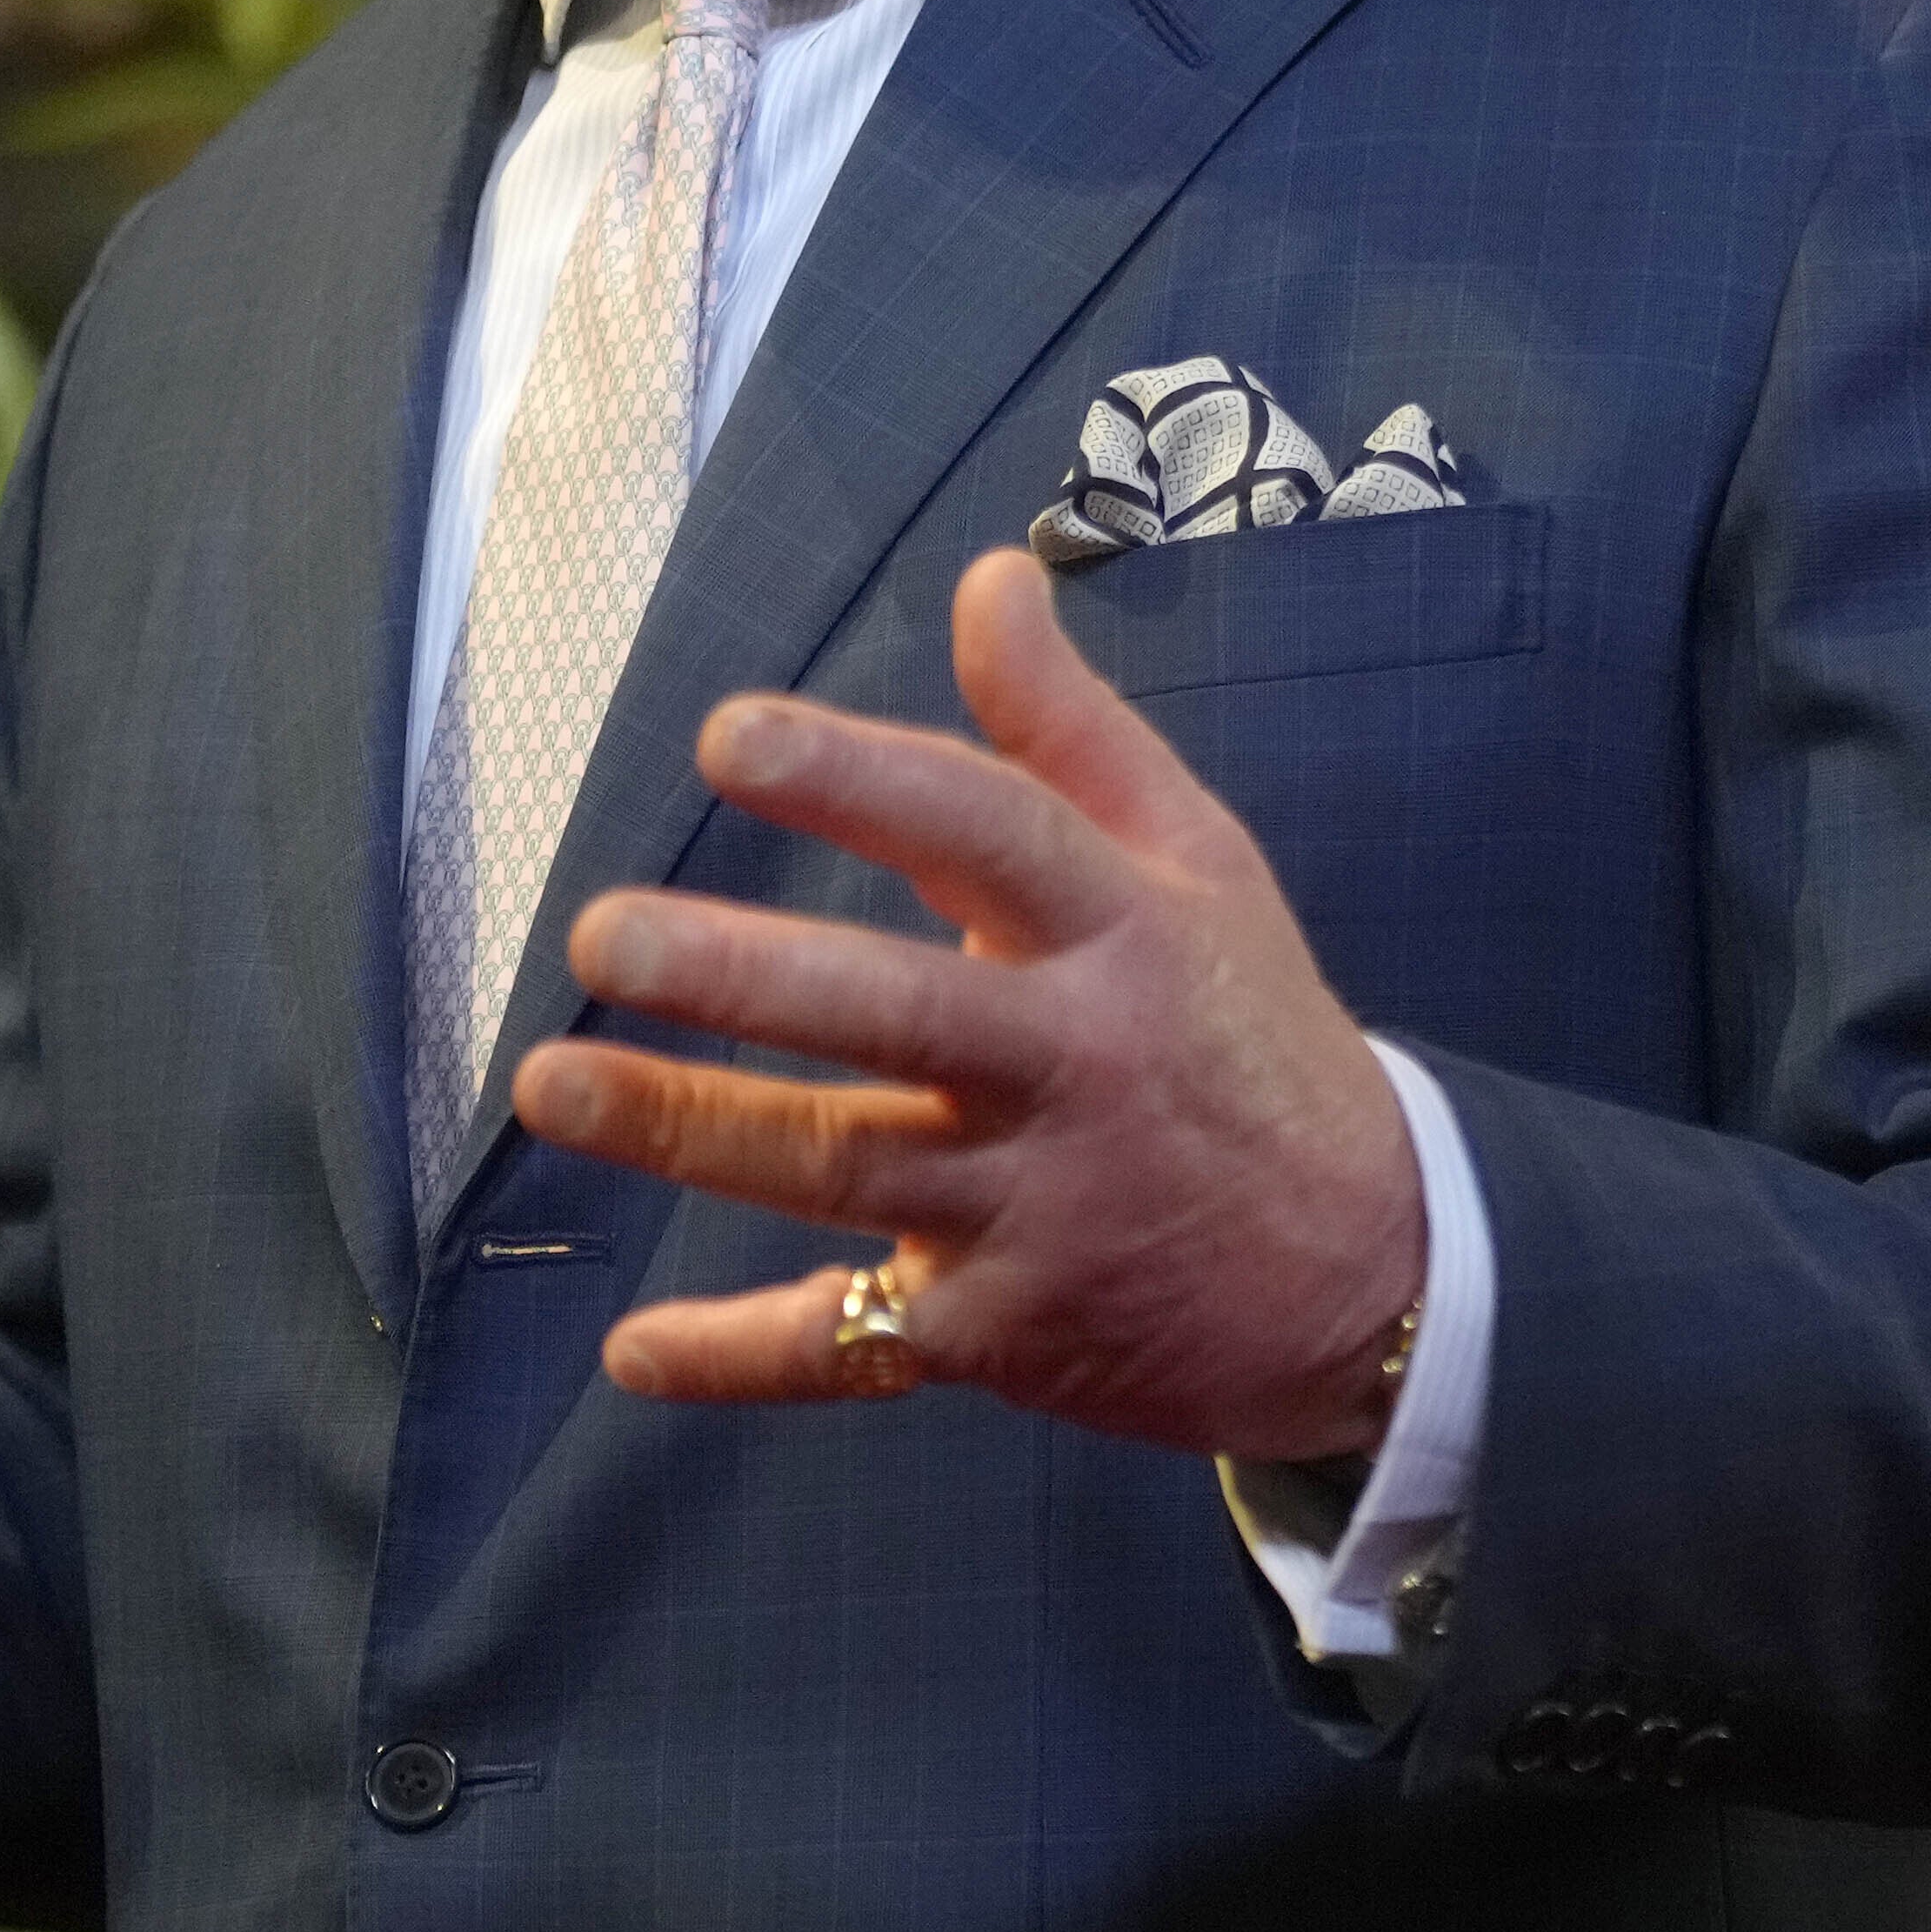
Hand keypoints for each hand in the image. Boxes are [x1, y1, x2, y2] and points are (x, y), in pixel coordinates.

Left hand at [508, 549, 1425, 1464]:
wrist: (1379, 1270)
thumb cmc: (1249, 1034)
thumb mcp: (1203, 862)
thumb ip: (1073, 730)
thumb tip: (990, 574)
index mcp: (1125, 929)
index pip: (987, 831)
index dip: (858, 778)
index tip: (726, 736)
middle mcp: (1078, 1063)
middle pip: (895, 1011)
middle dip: (743, 971)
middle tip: (606, 933)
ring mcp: (1040, 1206)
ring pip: (846, 1169)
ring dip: (691, 1130)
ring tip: (552, 1082)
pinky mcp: (1010, 1333)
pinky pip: (860, 1346)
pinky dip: (743, 1357)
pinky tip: (634, 1349)